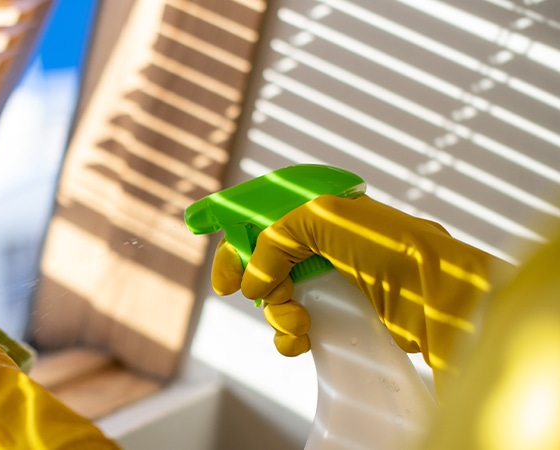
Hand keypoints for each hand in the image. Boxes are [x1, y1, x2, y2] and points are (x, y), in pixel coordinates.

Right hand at [211, 194, 506, 392]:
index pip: (261, 224)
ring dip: (278, 315)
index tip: (223, 280)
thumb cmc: (387, 247)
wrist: (433, 295)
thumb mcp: (321, 219)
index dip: (236, 247)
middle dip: (257, 285)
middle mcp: (322, 245)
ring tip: (298, 323)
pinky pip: (297, 329)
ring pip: (278, 300)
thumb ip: (274, 240)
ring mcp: (332, 282)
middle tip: (255, 296)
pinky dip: (290, 338)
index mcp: (317, 213)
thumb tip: (252, 283)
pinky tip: (300, 342)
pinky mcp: (341, 316)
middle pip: (264, 266)